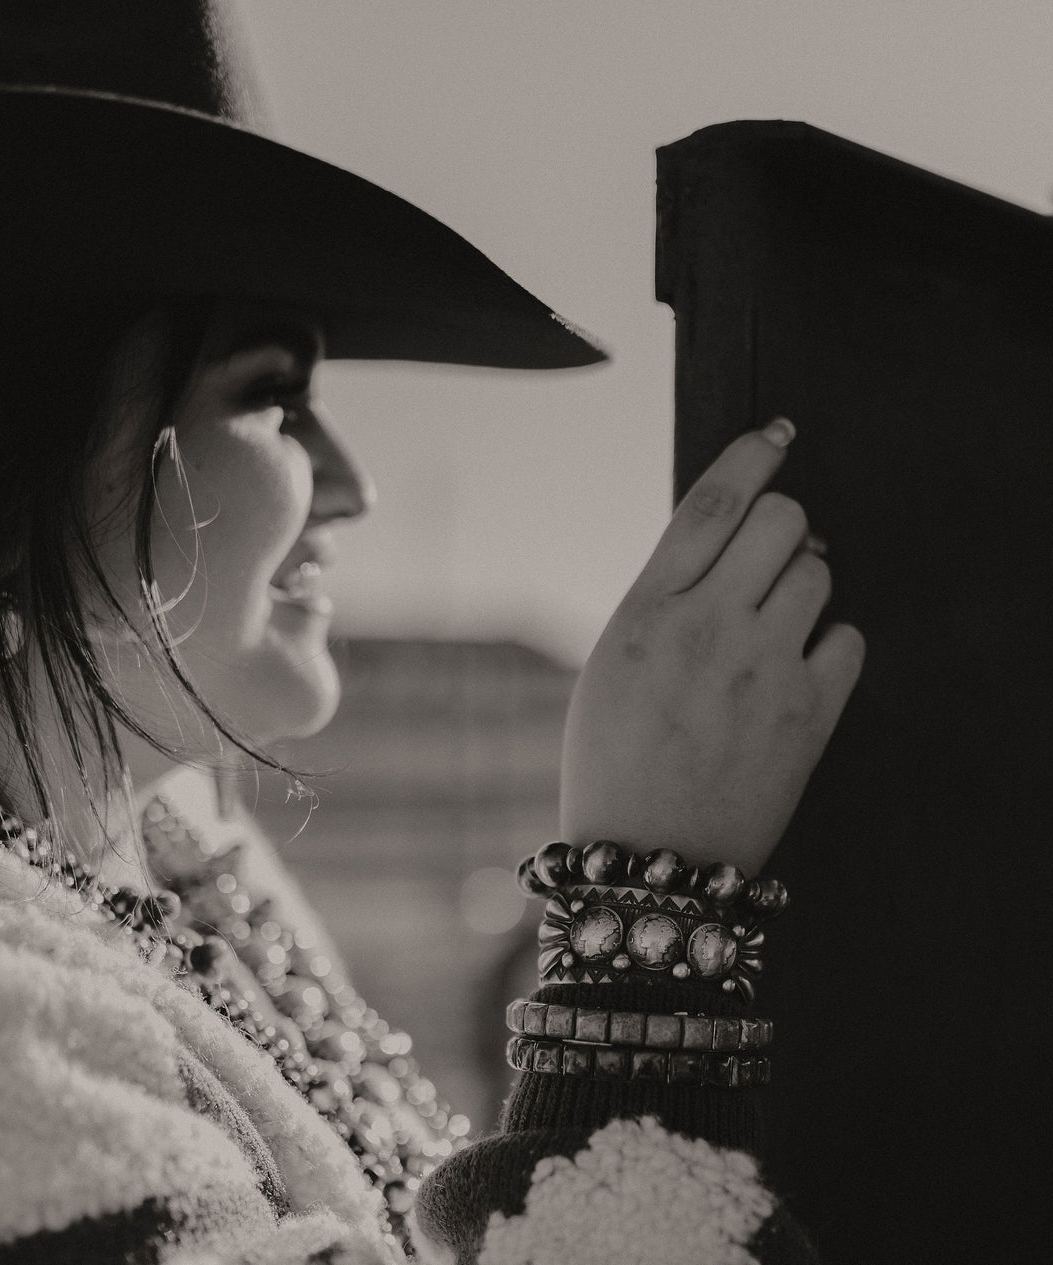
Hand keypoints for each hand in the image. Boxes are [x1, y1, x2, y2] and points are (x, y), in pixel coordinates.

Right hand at [560, 419, 864, 874]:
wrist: (648, 858)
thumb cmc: (614, 760)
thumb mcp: (610, 663)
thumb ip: (664, 596)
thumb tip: (734, 546)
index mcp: (647, 612)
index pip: (712, 504)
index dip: (751, 454)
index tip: (778, 432)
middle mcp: (708, 630)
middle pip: (781, 521)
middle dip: (783, 522)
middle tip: (769, 553)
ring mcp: (764, 672)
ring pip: (819, 573)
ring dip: (802, 581)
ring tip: (773, 622)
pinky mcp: (808, 716)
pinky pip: (848, 638)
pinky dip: (828, 641)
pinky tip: (797, 665)